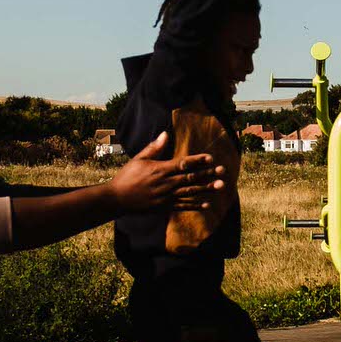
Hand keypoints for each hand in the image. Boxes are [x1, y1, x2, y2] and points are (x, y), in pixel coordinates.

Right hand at [108, 132, 226, 211]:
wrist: (117, 199)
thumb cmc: (127, 176)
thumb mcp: (139, 159)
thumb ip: (154, 147)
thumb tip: (166, 134)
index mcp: (161, 169)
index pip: (183, 164)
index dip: (198, 160)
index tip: (211, 158)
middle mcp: (166, 183)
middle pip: (191, 177)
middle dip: (208, 173)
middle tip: (223, 171)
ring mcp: (166, 196)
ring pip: (191, 192)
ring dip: (207, 189)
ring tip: (220, 186)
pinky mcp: (164, 207)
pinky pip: (183, 206)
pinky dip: (196, 205)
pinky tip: (207, 203)